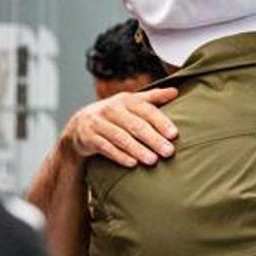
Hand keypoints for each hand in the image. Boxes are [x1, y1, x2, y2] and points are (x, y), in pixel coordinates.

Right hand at [62, 87, 178, 167]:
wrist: (80, 126)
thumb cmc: (114, 116)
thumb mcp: (131, 104)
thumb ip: (152, 98)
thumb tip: (175, 91)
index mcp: (125, 100)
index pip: (146, 110)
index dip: (161, 122)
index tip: (174, 134)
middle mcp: (111, 109)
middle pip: (135, 125)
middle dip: (153, 139)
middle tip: (168, 152)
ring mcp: (98, 122)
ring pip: (120, 137)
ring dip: (138, 149)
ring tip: (153, 160)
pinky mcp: (88, 137)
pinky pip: (105, 147)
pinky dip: (119, 156)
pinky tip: (132, 164)